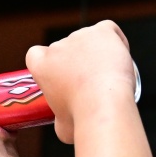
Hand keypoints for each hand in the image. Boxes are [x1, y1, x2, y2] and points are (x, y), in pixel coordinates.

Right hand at [25, 20, 133, 144]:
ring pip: (89, 41)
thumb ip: (58, 118)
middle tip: (91, 85)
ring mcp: (81, 36)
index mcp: (41, 65)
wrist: (104, 106)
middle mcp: (59, 46)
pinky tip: (118, 57)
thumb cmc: (81, 118)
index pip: (37, 55)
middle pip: (66, 49)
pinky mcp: (102, 31)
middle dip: (77, 63)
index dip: (48, 64)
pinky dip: (115, 41)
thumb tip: (63, 123)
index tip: (60, 78)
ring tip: (108, 77)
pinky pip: (109, 30)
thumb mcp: (60, 127)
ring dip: (96, 54)